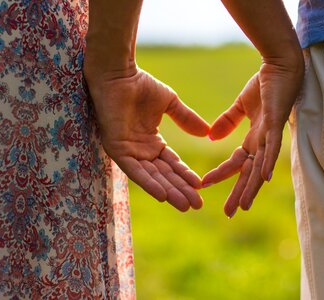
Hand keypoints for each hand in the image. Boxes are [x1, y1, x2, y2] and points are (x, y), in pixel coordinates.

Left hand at [84, 67, 209, 211]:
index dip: (186, 176)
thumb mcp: (170, 104)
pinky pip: (134, 170)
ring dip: (168, 192)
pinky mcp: (116, 149)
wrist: (120, 73)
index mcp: (151, 142)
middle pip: (164, 175)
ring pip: (151, 177)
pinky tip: (163, 195)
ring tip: (185, 205)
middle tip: (197, 205)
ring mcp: (128, 151)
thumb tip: (207, 132)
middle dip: (181, 190)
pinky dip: (148, 183)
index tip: (202, 186)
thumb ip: (186, 119)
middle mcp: (140, 150)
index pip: (171, 164)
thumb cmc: (140, 85)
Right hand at [202, 61, 302, 216]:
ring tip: (244, 206)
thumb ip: (228, 121)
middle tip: (230, 214)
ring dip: (252, 187)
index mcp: (254, 138)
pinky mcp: (275, 124)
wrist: (280, 66)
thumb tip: (212, 136)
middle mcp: (263, 142)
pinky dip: (268, 163)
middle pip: (249, 173)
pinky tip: (264, 179)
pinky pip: (272, 147)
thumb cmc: (265, 84)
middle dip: (240, 193)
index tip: (204, 185)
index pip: (236, 162)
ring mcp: (270, 135)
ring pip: (260, 167)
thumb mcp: (241, 106)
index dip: (222, 174)